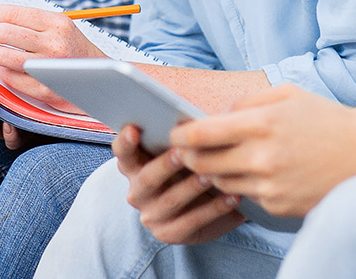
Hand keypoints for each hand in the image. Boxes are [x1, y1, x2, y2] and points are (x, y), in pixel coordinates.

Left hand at [0, 4, 102, 108]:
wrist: (101, 79)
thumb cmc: (73, 50)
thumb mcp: (59, 27)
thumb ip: (29, 21)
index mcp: (56, 23)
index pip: (13, 13)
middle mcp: (54, 43)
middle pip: (4, 33)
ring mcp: (49, 67)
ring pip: (3, 56)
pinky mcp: (45, 89)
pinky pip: (10, 77)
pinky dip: (4, 71)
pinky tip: (9, 68)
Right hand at [115, 124, 244, 244]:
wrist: (200, 210)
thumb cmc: (189, 169)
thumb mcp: (180, 153)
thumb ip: (180, 140)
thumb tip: (198, 120)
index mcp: (134, 166)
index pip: (123, 152)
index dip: (125, 141)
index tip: (133, 129)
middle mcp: (137, 192)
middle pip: (148, 177)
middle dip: (165, 164)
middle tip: (182, 152)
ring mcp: (151, 215)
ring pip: (171, 200)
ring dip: (192, 187)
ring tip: (212, 175)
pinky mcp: (169, 234)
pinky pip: (192, 222)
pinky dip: (214, 209)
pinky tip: (232, 197)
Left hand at [171, 84, 355, 218]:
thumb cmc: (327, 120)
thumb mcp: (288, 95)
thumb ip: (246, 102)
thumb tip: (215, 116)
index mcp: (263, 124)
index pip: (201, 134)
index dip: (179, 135)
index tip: (174, 134)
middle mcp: (263, 157)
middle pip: (202, 164)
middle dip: (188, 157)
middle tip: (185, 151)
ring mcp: (270, 186)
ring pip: (219, 183)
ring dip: (212, 173)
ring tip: (218, 161)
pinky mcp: (277, 206)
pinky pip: (245, 196)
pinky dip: (242, 186)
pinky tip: (252, 175)